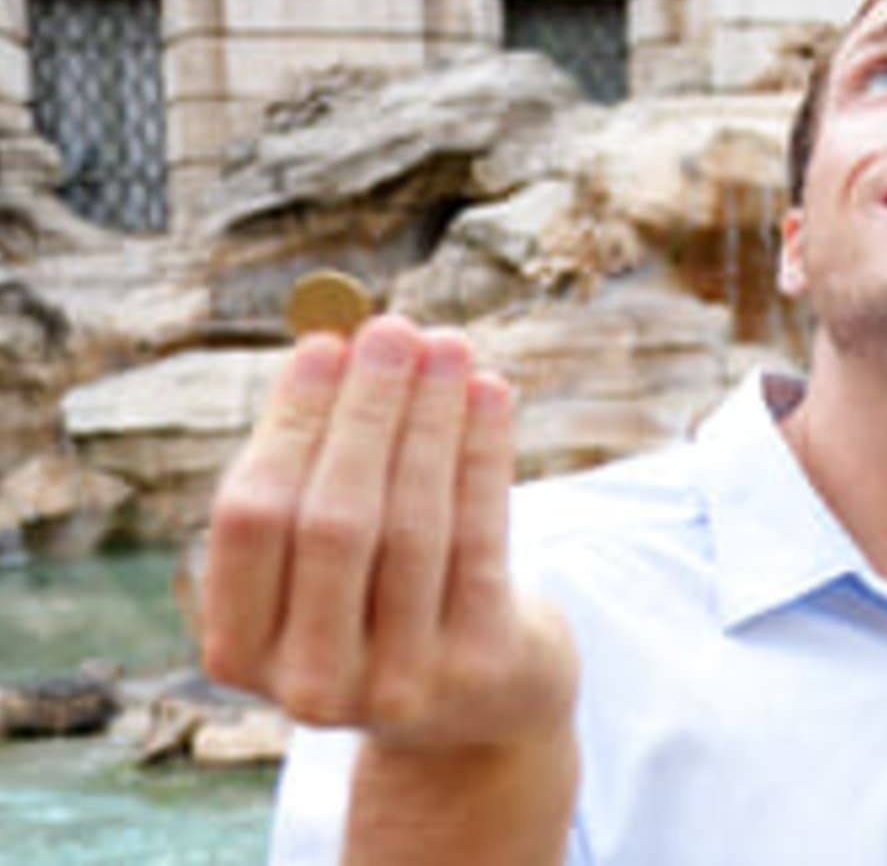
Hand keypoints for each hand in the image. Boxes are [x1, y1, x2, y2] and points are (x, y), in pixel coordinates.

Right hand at [197, 316, 572, 753]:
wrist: (473, 712)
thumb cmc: (378, 607)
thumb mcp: (322, 566)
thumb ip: (312, 475)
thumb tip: (338, 343)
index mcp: (238, 651)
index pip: (249, 519)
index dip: (290, 426)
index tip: (321, 347)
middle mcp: (308, 681)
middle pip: (334, 520)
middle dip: (366, 413)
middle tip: (391, 330)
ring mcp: (399, 682)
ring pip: (414, 525)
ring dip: (432, 422)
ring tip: (448, 346)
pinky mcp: (479, 667)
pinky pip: (482, 540)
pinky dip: (484, 457)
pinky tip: (492, 396)